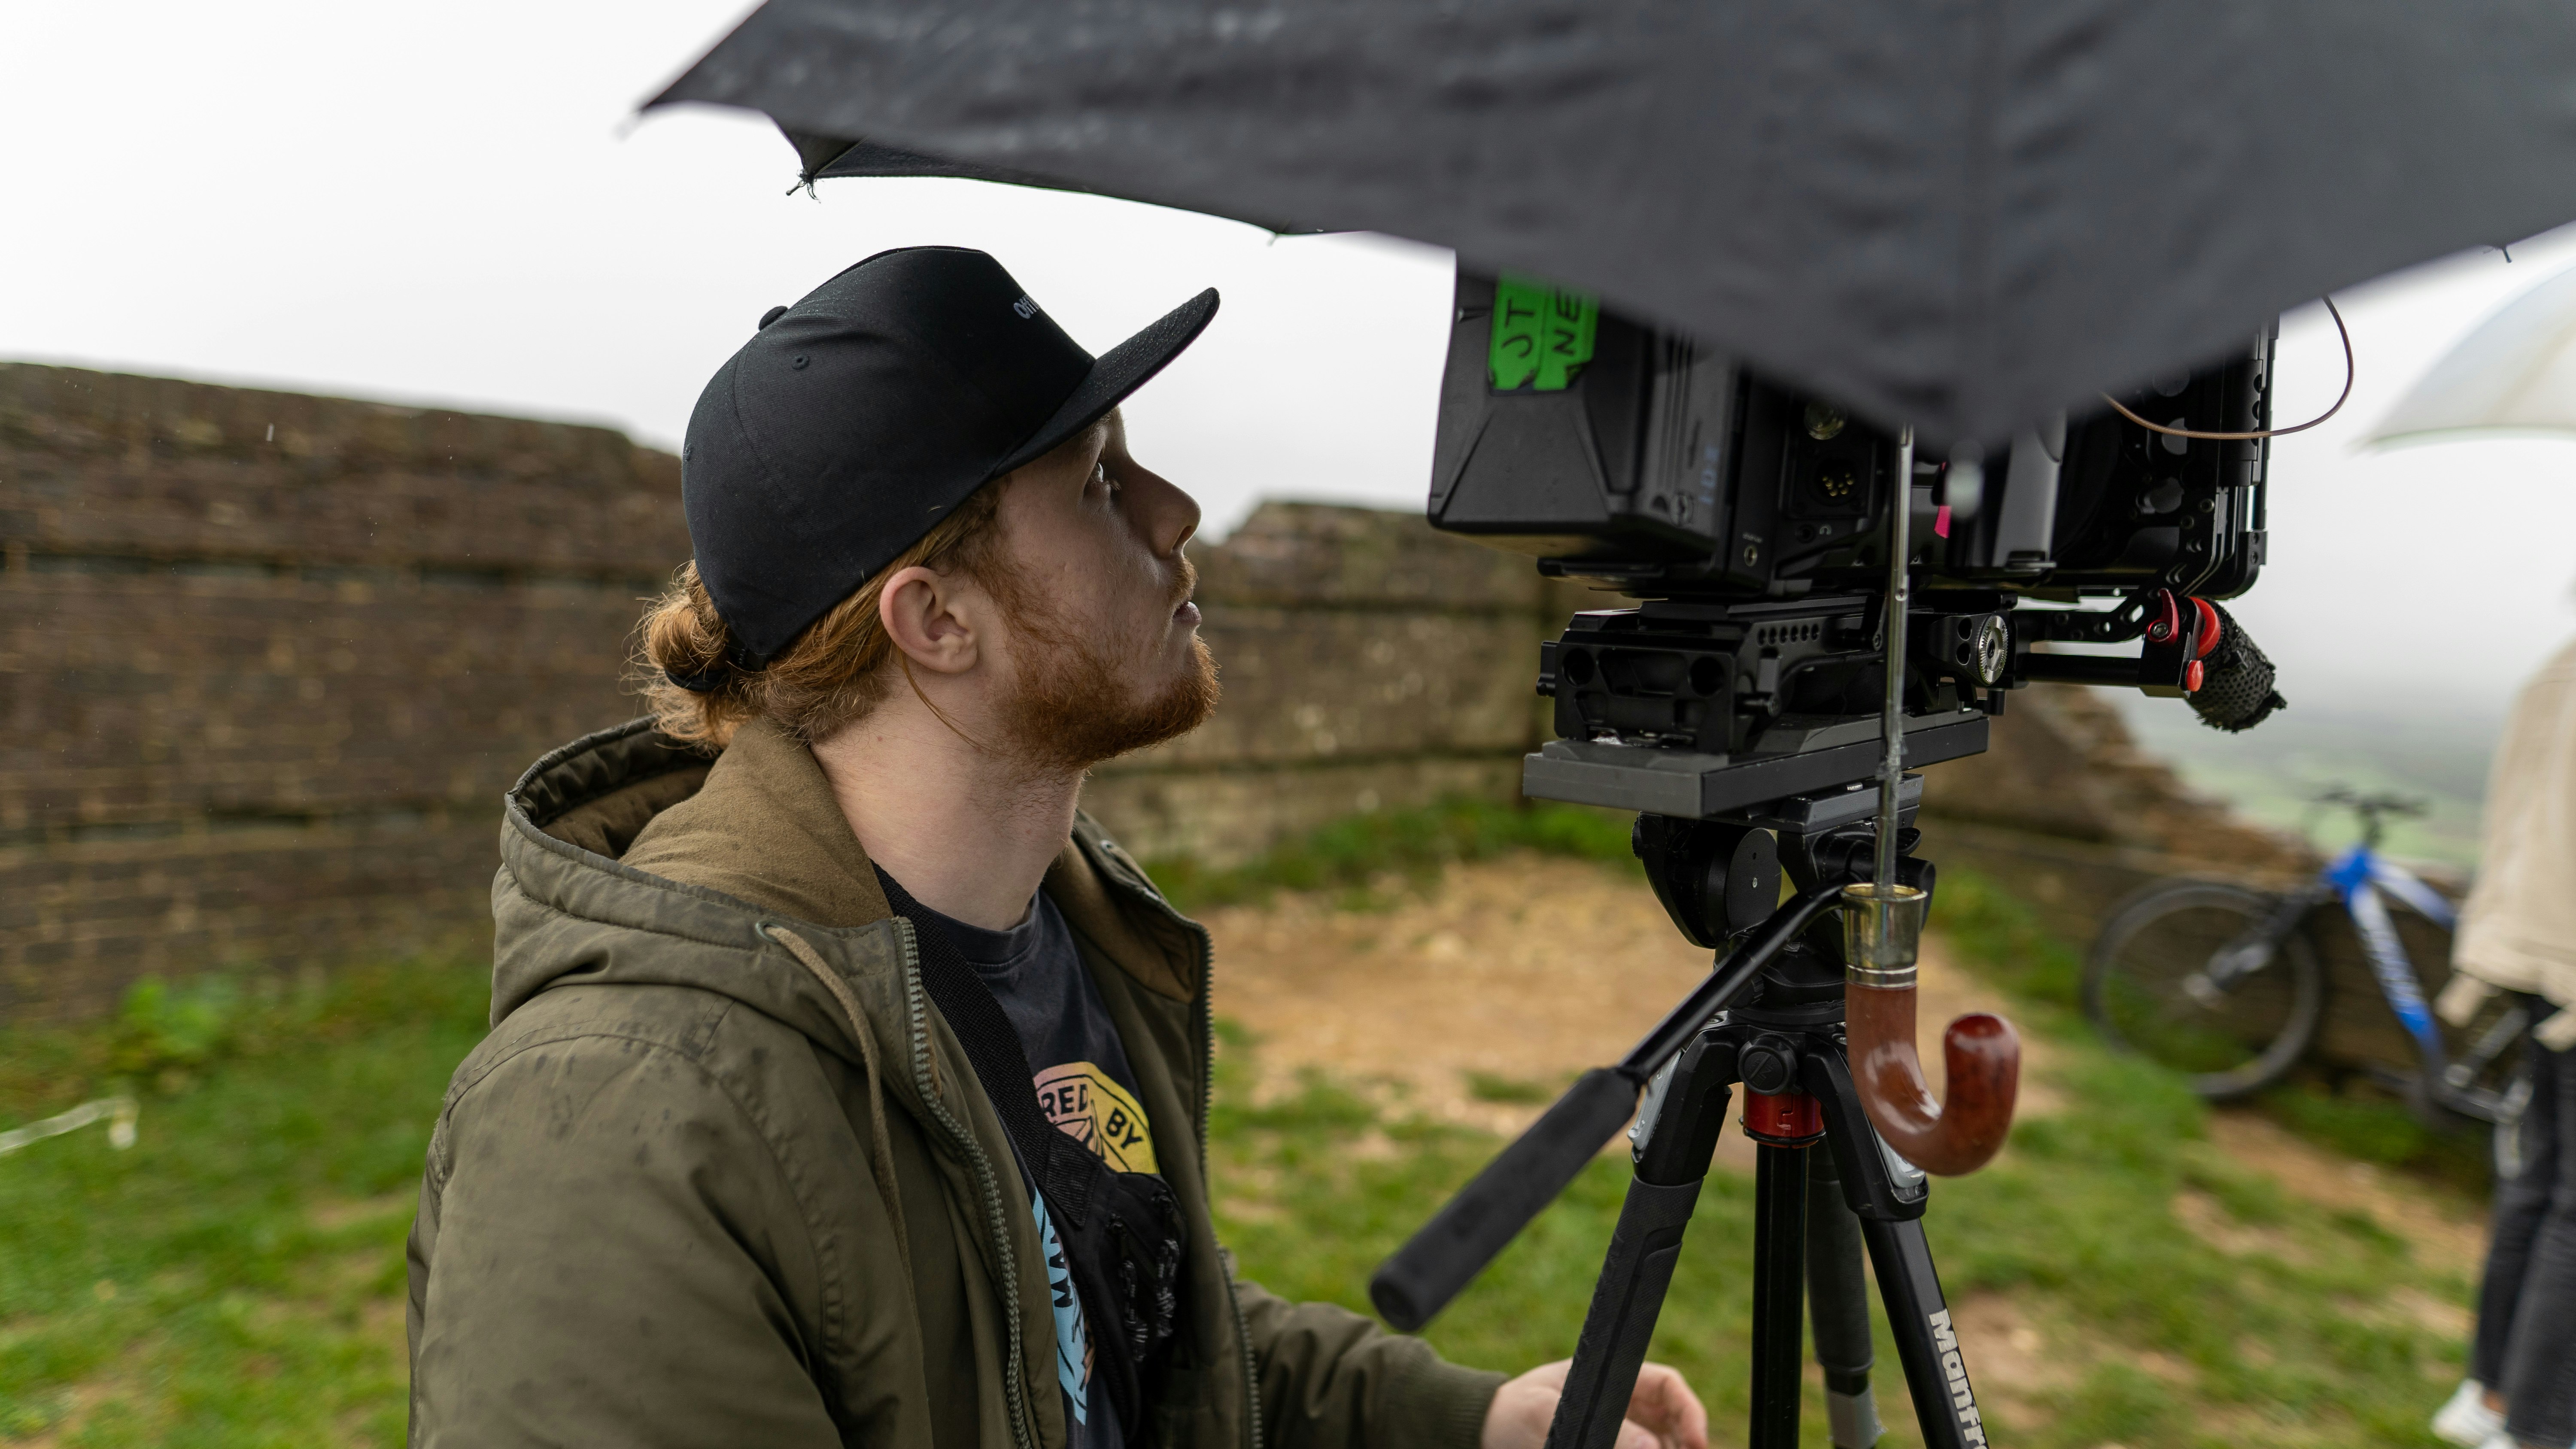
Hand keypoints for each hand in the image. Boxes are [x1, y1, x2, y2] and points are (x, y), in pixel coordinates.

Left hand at [1480, 1359, 1707, 1448]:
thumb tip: (1650, 1448)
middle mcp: (1625, 1405)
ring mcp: (1618, 1432)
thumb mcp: (1547, 1414)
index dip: (1690, 1411)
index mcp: (1616, 1378)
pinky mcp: (1604, 1446)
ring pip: (1659, 1444)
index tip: (1697, 1442)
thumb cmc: (1514, 1411)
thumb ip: (1601, 1430)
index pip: (1669, 1386)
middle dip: (1685, 1443)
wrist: (1488, 1434)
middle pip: (1674, 1423)